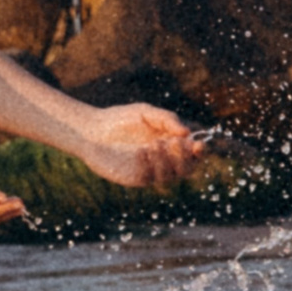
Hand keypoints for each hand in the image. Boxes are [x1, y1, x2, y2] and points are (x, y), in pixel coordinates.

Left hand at [77, 104, 204, 188]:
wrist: (92, 130)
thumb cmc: (120, 119)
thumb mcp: (146, 113)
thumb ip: (167, 120)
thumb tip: (188, 133)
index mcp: (170, 142)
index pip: (192, 152)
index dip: (199, 151)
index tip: (198, 144)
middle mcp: (164, 159)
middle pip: (187, 169)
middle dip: (185, 158)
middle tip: (175, 144)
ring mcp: (150, 170)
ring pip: (170, 176)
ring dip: (166, 161)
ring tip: (154, 144)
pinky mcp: (135, 178)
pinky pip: (150, 177)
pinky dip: (149, 165)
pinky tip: (141, 152)